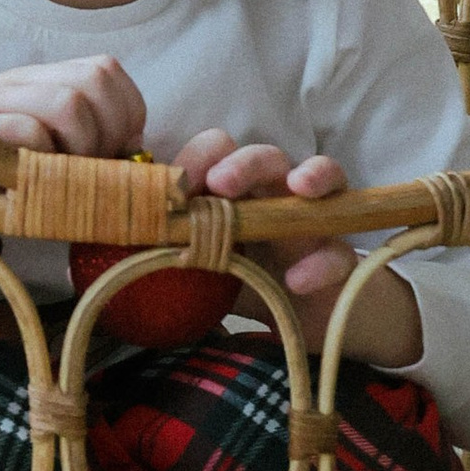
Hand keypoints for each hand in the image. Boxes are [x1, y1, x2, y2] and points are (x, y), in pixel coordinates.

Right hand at [0, 55, 145, 325]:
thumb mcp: (46, 165)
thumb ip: (87, 150)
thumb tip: (139, 155)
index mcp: (36, 83)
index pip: (107, 70)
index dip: (125, 115)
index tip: (112, 157)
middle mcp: (15, 83)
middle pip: (95, 81)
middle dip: (108, 133)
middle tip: (86, 173)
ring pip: (69, 105)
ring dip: (78, 153)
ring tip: (58, 184)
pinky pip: (31, 134)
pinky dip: (43, 169)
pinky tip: (29, 191)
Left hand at [176, 134, 423, 368]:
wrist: (299, 318)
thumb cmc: (244, 278)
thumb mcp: (203, 265)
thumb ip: (176, 252)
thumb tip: (131, 249)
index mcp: (237, 190)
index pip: (219, 152)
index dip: (197, 158)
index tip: (176, 187)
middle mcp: (275, 194)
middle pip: (267, 156)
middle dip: (243, 162)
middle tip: (220, 184)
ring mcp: (313, 220)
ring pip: (324, 175)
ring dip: (313, 173)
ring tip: (298, 187)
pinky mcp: (338, 256)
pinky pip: (338, 251)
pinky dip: (321, 262)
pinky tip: (297, 280)